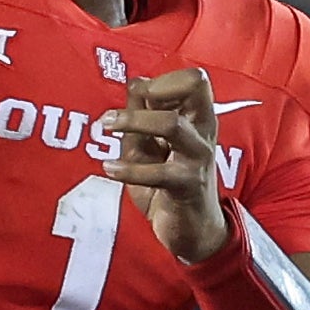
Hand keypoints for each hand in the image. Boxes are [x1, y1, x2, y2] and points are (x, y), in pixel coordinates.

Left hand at [101, 66, 232, 266]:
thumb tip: (136, 81)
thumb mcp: (148, 145)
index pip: (191, 78)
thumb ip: (142, 114)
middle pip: (195, 85)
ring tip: (106, 125)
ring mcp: (198, 157)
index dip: (161, 81)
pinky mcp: (188, 185)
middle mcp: (203, 131)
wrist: (192, 230)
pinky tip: (110, 168)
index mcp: (196, 118)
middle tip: (131, 101)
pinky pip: (159, 172)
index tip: (139, 98)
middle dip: (156, 87)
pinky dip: (128, 169)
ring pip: (171, 124)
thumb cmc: (170, 184)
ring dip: (134, 121)